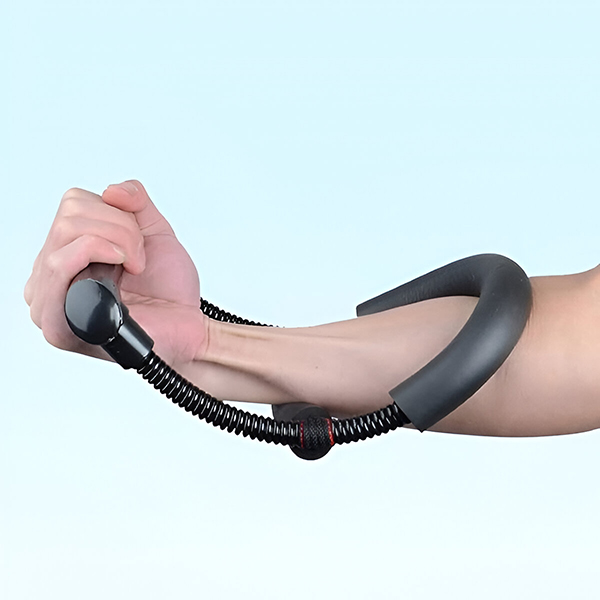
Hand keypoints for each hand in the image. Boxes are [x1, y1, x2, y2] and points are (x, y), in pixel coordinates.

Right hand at [24, 181, 206, 366]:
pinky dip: (96, 250)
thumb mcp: (154, 232)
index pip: (72, 206)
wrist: (187, 327)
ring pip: (66, 233)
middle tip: (139, 259)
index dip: (115, 215)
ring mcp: (49, 300)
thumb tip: (111, 190)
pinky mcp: (59, 322)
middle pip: (69, 216)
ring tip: (134, 268)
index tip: (139, 245)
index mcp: (67, 255)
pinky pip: (58, 265)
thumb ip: (134, 201)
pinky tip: (122, 267)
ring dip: (117, 241)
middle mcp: (51, 277)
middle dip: (120, 228)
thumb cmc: (169, 292)